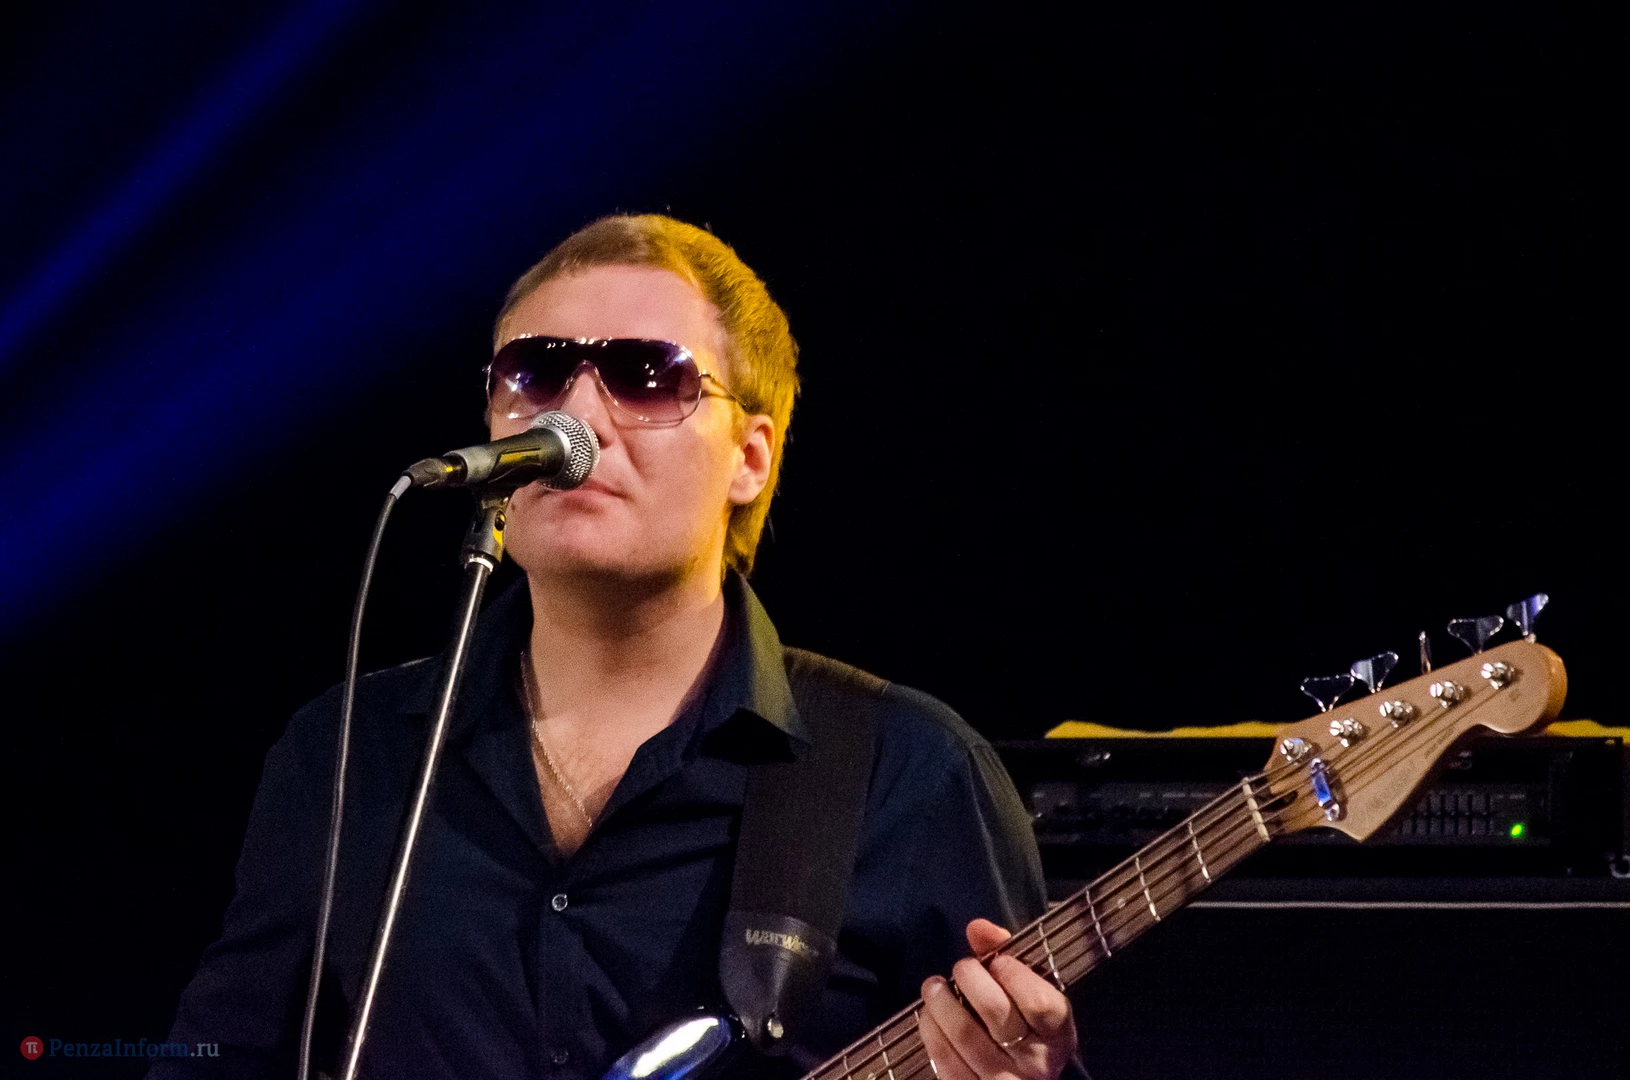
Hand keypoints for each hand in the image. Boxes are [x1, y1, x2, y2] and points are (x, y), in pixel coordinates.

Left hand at [918, 918, 1076, 1079]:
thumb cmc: (1027, 1027)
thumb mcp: (1032, 993)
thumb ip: (1008, 954)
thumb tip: (978, 928)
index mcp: (1057, 1035)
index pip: (1040, 1003)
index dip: (1015, 975)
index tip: (998, 962)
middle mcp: (1035, 1063)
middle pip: (996, 1011)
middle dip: (971, 978)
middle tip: (962, 967)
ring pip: (964, 1034)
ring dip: (941, 1001)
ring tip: (934, 986)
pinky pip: (944, 1058)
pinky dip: (931, 1029)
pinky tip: (930, 1014)